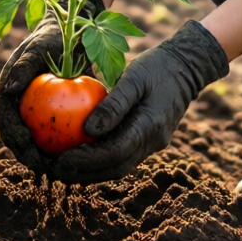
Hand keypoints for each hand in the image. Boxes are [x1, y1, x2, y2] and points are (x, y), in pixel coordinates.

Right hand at [0, 0, 104, 173]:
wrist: (69, 35)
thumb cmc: (52, 38)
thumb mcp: (39, 47)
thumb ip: (25, 66)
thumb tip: (10, 88)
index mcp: (6, 95)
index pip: (5, 122)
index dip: (13, 137)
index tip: (29, 146)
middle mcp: (16, 110)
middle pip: (18, 141)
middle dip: (30, 158)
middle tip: (48, 167)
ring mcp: (33, 118)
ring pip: (36, 145)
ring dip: (46, 160)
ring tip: (63, 170)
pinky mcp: (50, 121)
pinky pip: (55, 139)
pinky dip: (64, 150)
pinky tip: (81, 159)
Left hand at [49, 20, 228, 184]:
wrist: (187, 68)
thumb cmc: (158, 66)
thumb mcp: (134, 78)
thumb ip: (113, 105)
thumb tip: (86, 130)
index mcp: (149, 127)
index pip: (113, 154)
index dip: (85, 161)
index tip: (60, 159)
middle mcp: (152, 142)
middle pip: (114, 168)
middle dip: (84, 173)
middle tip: (54, 169)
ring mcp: (153, 144)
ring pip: (119, 167)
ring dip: (91, 171)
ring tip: (63, 167)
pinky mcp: (149, 140)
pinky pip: (123, 155)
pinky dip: (102, 160)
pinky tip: (82, 154)